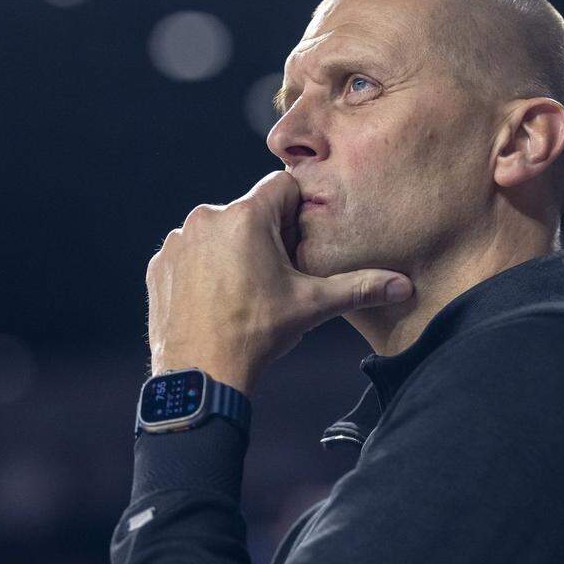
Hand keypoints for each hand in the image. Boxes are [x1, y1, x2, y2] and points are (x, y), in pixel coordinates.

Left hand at [144, 171, 412, 396]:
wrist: (199, 376)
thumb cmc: (256, 335)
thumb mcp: (313, 306)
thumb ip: (360, 287)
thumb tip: (404, 286)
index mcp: (247, 217)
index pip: (283, 187)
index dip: (297, 214)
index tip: (298, 246)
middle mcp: (207, 218)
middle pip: (250, 211)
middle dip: (266, 236)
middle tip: (275, 278)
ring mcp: (178, 240)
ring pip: (219, 232)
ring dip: (233, 251)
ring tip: (244, 293)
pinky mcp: (159, 263)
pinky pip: (190, 253)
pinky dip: (204, 268)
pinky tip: (216, 299)